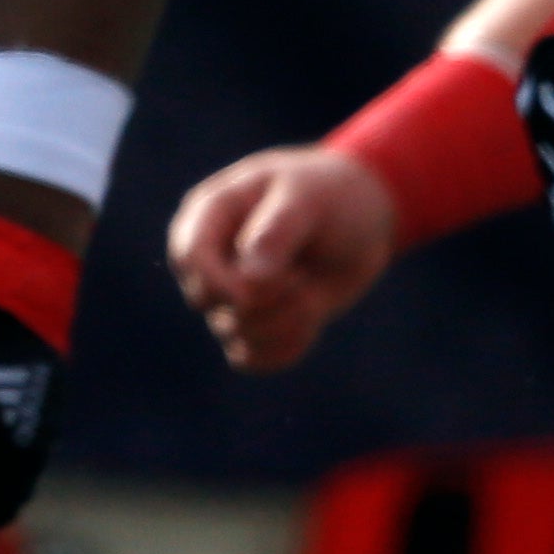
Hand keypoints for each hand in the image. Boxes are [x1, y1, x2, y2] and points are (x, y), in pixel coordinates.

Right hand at [165, 145, 397, 372]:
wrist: (363, 217)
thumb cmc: (329, 195)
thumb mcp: (308, 201)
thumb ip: (276, 233)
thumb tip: (247, 283)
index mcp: (211, 213)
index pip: (189, 256)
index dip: (222, 281)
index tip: (276, 285)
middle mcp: (213, 254)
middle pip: (205, 300)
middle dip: (261, 302)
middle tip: (301, 281)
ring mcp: (232, 290)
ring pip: (231, 333)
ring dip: (281, 325)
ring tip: (312, 297)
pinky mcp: (257, 321)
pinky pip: (250, 357)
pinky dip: (283, 350)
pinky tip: (310, 325)